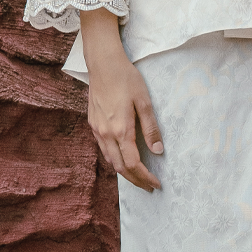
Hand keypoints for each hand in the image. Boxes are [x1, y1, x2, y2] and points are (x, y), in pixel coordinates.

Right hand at [79, 6, 162, 190]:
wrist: (103, 64)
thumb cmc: (126, 79)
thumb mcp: (144, 102)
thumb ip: (151, 128)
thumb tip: (158, 150)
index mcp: (121, 130)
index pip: (134, 163)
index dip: (146, 177)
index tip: (156, 184)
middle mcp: (106, 134)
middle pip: (120, 167)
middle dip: (135, 180)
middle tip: (148, 187)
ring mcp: (97, 130)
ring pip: (110, 160)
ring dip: (124, 172)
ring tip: (138, 177)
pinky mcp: (93, 124)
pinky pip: (103, 149)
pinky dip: (114, 159)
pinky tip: (123, 158)